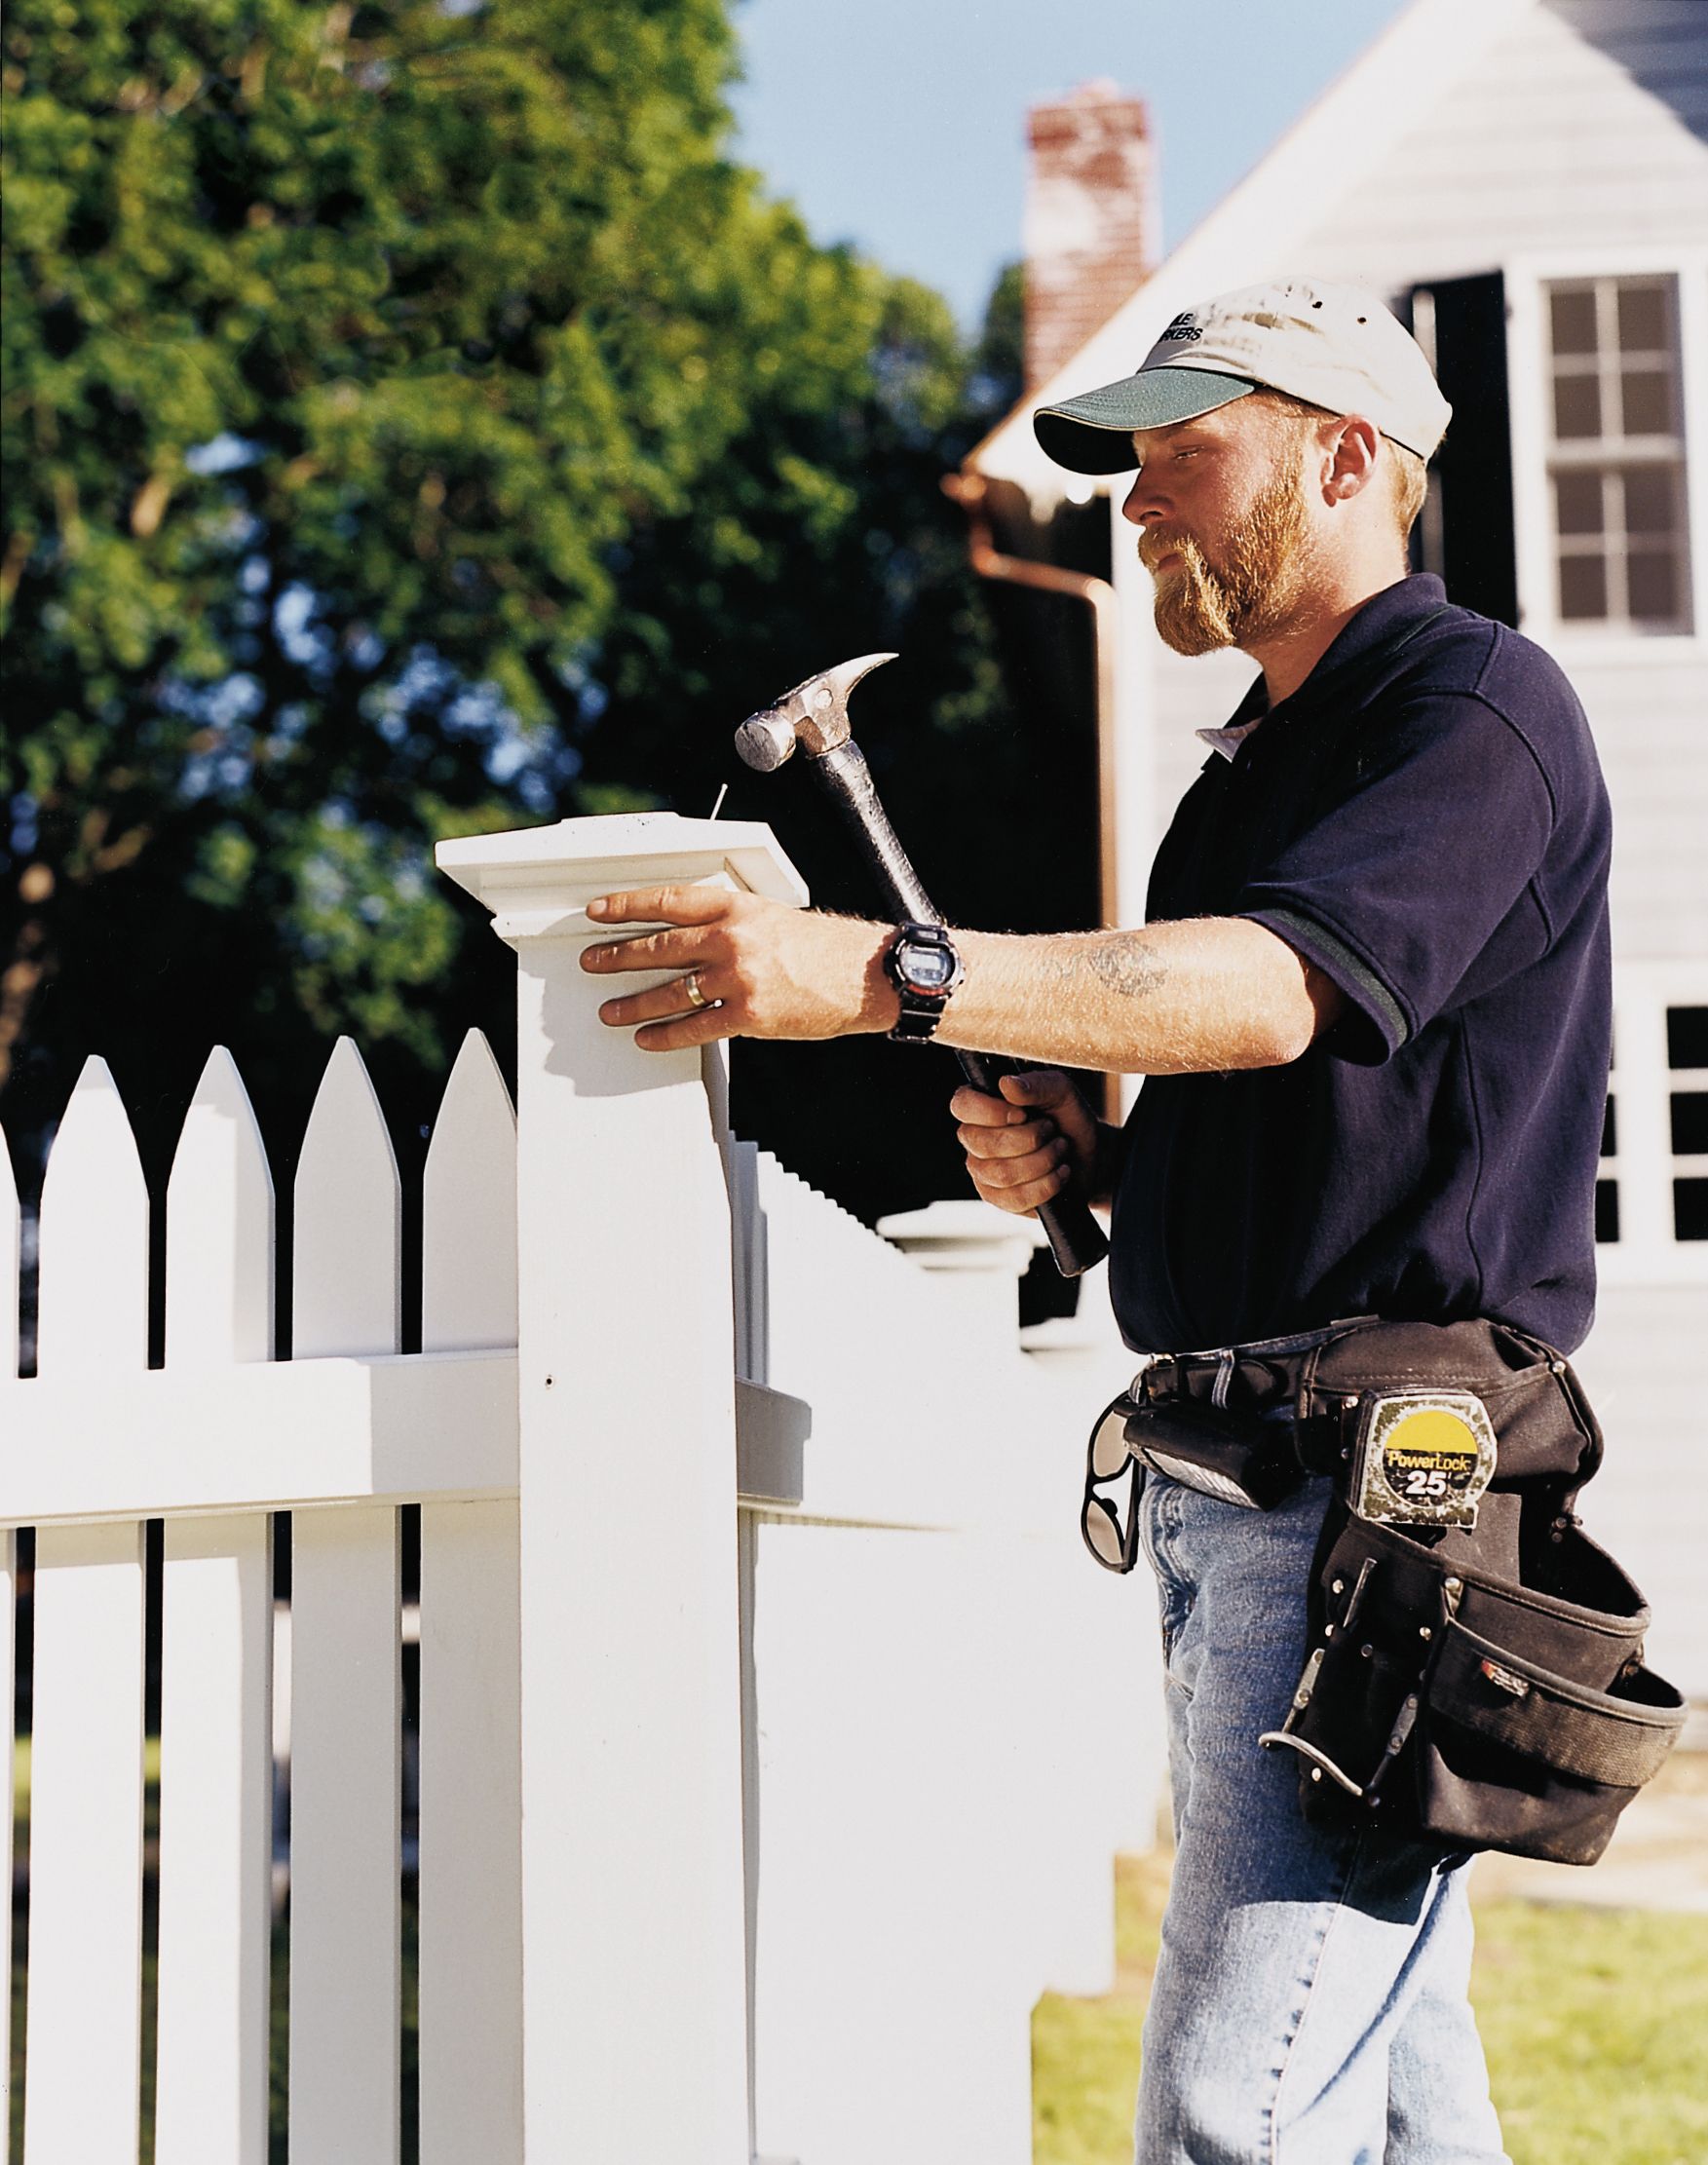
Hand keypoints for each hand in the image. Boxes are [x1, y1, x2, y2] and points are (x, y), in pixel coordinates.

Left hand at [581, 885, 894, 1049]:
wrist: (862, 975)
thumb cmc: (823, 948)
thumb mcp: (769, 918)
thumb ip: (729, 924)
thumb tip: (688, 937)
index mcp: (735, 907)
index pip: (666, 901)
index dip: (626, 907)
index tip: (600, 912)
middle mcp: (731, 938)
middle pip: (658, 946)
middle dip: (617, 956)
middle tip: (593, 962)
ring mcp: (737, 978)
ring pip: (668, 991)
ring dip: (632, 1002)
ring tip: (610, 1010)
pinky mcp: (747, 1014)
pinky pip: (694, 1027)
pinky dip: (665, 1034)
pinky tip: (648, 1036)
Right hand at [952, 1069, 1100, 1217]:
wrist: (1090, 1156)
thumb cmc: (1068, 1119)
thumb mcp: (1062, 1092)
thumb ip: (1036, 1084)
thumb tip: (1006, 1084)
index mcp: (982, 1106)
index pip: (962, 1105)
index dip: (990, 1111)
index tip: (1022, 1114)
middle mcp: (974, 1139)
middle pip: (983, 1144)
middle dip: (1029, 1139)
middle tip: (1051, 1130)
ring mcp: (982, 1172)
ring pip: (1001, 1174)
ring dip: (1043, 1161)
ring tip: (1060, 1150)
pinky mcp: (998, 1198)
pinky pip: (1015, 1198)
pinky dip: (1047, 1185)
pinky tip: (1060, 1173)